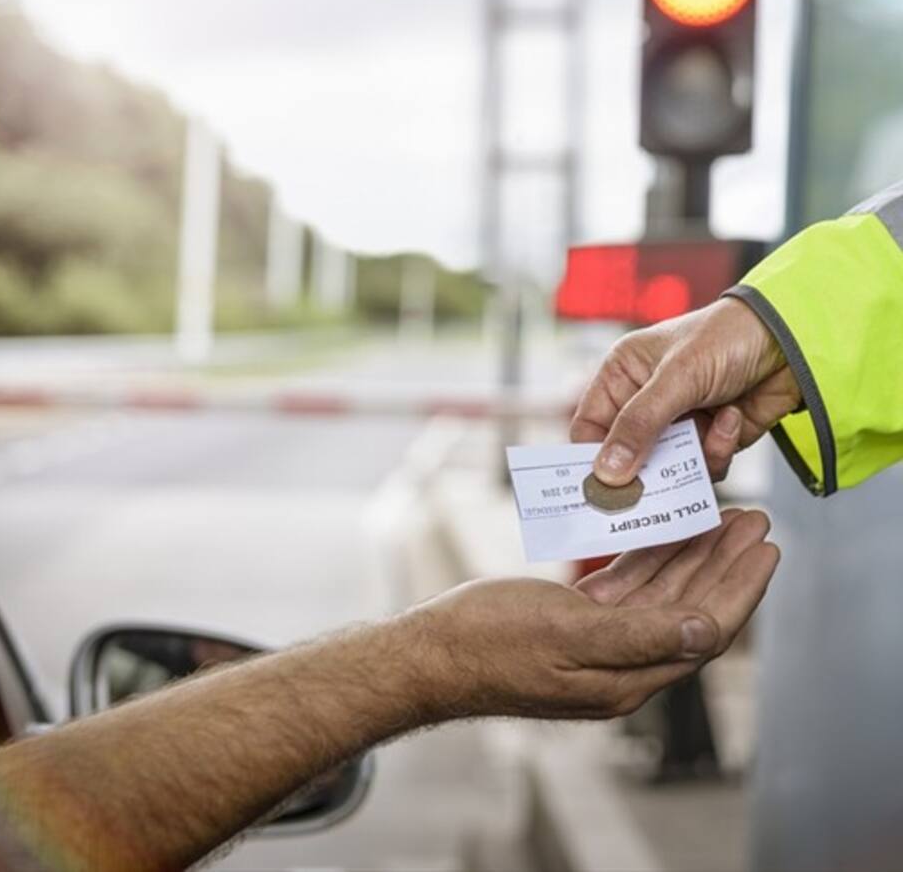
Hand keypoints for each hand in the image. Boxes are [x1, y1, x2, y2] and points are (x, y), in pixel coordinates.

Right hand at [408, 508, 776, 720]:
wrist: (431, 653)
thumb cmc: (487, 642)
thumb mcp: (564, 633)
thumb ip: (639, 636)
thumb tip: (708, 632)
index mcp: (626, 676)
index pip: (703, 629)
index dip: (739, 588)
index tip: (765, 548)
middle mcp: (621, 665)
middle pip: (690, 609)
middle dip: (724, 565)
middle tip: (753, 521)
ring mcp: (597, 646)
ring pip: (661, 596)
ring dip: (692, 557)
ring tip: (721, 518)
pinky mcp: (574, 626)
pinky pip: (626, 590)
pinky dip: (648, 560)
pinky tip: (661, 533)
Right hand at [570, 297, 800, 485]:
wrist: (795, 340)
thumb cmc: (727, 338)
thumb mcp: (676, 378)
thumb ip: (639, 425)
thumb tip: (605, 472)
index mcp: (622, 376)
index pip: (591, 428)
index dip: (592, 458)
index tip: (602, 487)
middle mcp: (645, 401)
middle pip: (627, 455)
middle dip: (645, 470)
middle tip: (655, 487)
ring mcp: (679, 422)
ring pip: (666, 468)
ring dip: (690, 459)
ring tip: (709, 434)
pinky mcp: (711, 438)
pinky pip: (702, 467)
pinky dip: (718, 451)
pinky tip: (732, 419)